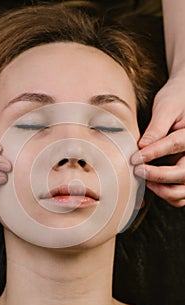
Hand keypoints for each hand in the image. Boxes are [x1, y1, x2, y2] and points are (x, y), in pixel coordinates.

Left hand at [131, 76, 184, 206]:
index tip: (134, 159)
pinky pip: (181, 196)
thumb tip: (142, 146)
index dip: (153, 153)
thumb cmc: (176, 99)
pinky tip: (151, 184)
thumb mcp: (166, 107)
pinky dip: (167, 195)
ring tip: (143, 178)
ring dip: (163, 190)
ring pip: (183, 190)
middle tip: (137, 170)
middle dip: (158, 175)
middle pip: (183, 173)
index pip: (175, 145)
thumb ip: (156, 127)